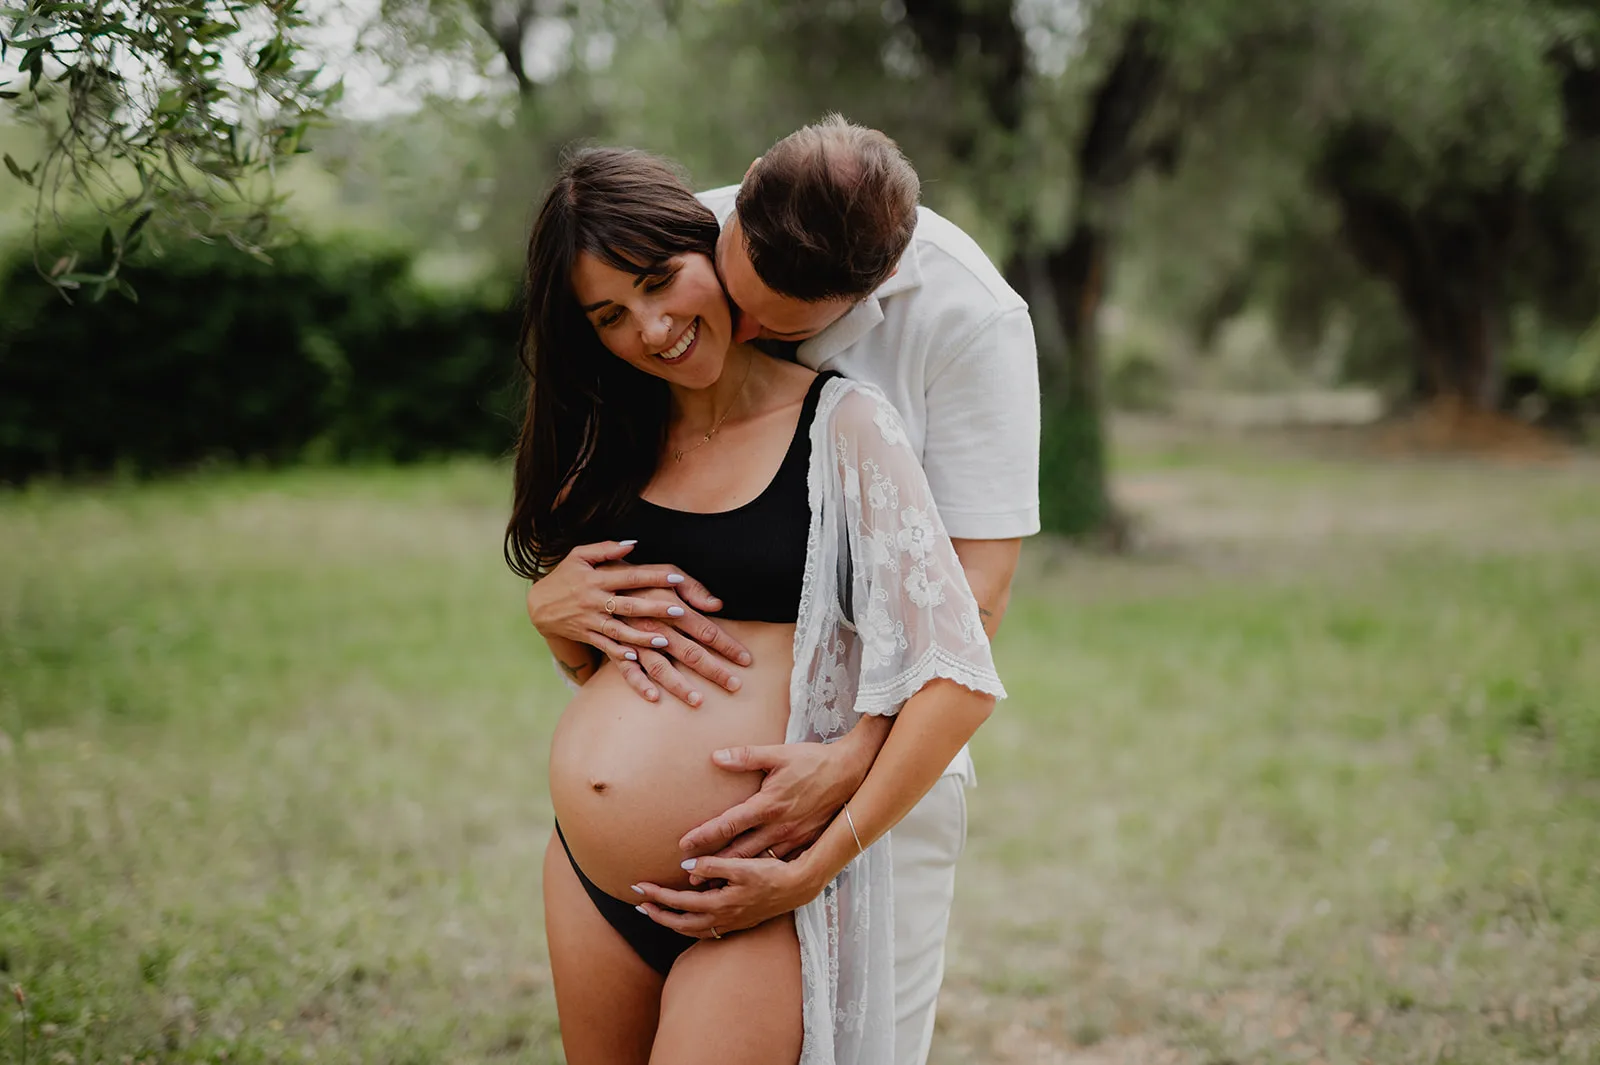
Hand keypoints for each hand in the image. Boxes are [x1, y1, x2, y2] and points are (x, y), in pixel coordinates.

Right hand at [526, 542, 750, 701]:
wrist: (539, 604)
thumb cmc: (568, 575)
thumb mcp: (581, 555)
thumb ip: (608, 549)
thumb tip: (633, 543)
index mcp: (600, 578)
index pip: (632, 577)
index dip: (654, 577)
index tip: (677, 579)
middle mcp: (597, 601)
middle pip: (631, 606)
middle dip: (654, 609)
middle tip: (680, 612)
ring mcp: (593, 622)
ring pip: (621, 633)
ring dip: (642, 638)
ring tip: (666, 642)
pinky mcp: (590, 639)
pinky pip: (607, 651)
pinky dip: (622, 660)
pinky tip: (638, 666)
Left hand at [632, 854, 821, 937]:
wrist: (797, 887)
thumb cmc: (771, 873)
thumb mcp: (741, 864)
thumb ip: (713, 864)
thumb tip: (686, 865)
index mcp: (719, 904)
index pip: (679, 902)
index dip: (657, 895)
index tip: (639, 887)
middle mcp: (722, 919)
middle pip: (680, 923)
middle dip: (657, 914)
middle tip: (639, 904)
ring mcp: (730, 924)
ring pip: (692, 930)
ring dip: (671, 922)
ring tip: (655, 912)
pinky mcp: (737, 923)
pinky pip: (705, 931)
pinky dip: (689, 926)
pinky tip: (687, 917)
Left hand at [678, 741, 871, 881]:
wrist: (851, 773)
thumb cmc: (813, 761)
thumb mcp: (779, 754)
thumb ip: (746, 756)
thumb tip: (716, 757)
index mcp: (768, 804)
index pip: (728, 824)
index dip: (704, 836)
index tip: (683, 846)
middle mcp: (778, 826)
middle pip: (739, 851)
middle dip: (713, 866)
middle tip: (690, 878)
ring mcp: (792, 838)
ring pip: (757, 862)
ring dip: (733, 874)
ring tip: (712, 885)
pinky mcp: (804, 842)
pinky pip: (778, 862)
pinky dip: (759, 873)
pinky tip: (748, 881)